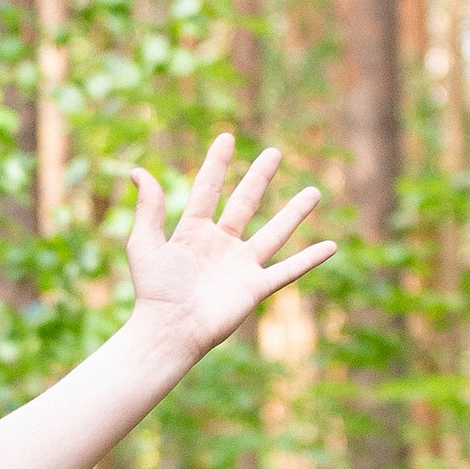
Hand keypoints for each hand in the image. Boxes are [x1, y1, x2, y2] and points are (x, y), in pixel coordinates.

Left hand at [120, 134, 336, 364]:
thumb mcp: (145, 244)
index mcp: (192, 233)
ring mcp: (240, 266)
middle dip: (259, 178)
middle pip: (244, 204)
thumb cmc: (153, 292)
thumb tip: (138, 172)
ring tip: (314, 191)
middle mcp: (220, 246)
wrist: (169, 330)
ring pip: (274, 232)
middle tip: (274, 153)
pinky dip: (310, 259)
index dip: (216, 164)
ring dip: (294, 212)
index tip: (227, 138)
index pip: (207, 190)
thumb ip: (148, 208)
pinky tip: (331, 246)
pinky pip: (288, 271)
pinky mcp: (254, 288)